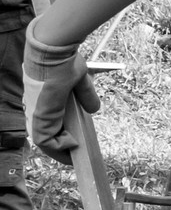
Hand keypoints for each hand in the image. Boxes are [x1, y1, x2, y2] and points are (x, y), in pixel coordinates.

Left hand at [23, 21, 99, 163]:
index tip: (75, 141)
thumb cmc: (64, 61)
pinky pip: (46, 141)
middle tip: (75, 155)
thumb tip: (94, 109)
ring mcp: (37, 113)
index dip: (61, 135)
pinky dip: (59, 148)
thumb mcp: (79, 81)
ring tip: (74, 157)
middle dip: (61, 147)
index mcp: (43, 100)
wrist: (53, 53)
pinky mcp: (41, 117)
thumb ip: (85, 95)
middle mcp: (36, 108)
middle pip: (47, 134)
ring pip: (46, 140)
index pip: (50, 123)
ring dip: (61, 150)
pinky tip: (72, 148)